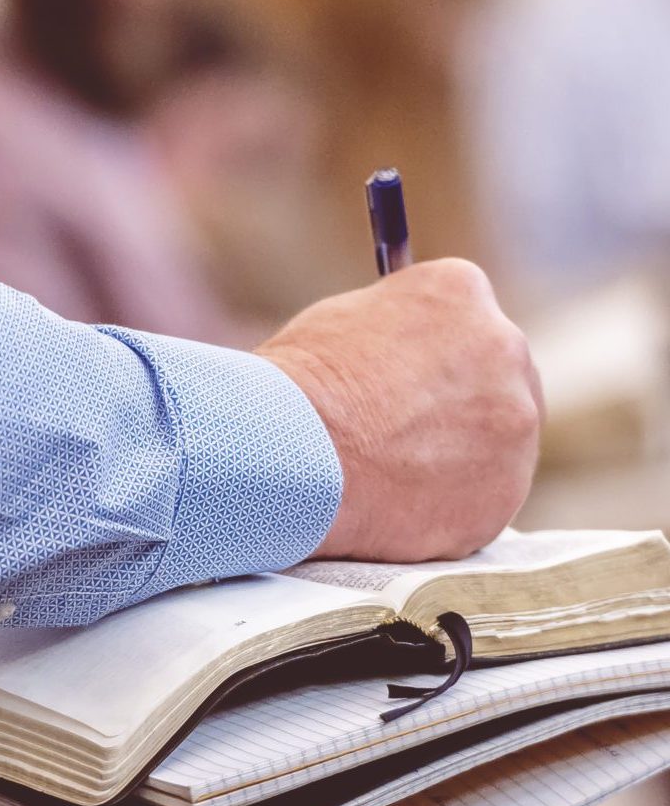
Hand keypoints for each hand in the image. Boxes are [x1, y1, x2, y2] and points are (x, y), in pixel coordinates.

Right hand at [259, 259, 542, 562]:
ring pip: (498, 448)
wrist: (290, 459)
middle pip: (498, 381)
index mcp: (462, 293)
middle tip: (409, 439)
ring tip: (394, 480)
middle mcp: (506, 349)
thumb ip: (394, 332)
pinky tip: (400, 512)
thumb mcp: (342, 324)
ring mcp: (514, 427)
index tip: (411, 388)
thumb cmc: (297, 390)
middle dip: (461, 410)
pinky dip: (449, 512)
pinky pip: (483, 504)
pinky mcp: (502, 495)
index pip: (467, 323)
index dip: (434, 362)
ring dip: (459, 463)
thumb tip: (403, 351)